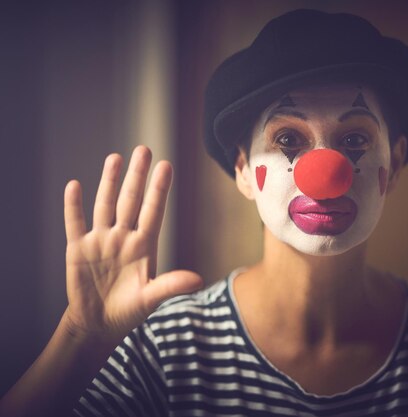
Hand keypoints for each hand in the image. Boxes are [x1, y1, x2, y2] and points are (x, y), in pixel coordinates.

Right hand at [63, 146, 202, 342]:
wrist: (99, 324)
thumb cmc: (130, 310)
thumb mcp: (150, 298)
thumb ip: (170, 285)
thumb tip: (199, 280)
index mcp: (144, 245)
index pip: (153, 211)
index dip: (159, 189)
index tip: (166, 165)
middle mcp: (123, 237)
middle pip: (130, 200)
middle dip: (136, 176)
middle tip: (143, 149)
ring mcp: (101, 240)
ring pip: (105, 205)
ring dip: (109, 182)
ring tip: (115, 158)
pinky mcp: (78, 249)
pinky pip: (75, 223)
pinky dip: (73, 206)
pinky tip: (74, 185)